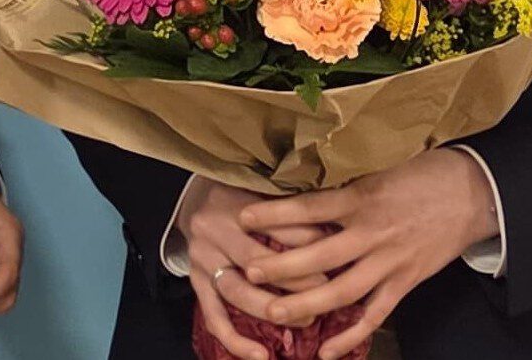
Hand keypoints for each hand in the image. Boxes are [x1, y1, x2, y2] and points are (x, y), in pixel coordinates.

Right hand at [178, 179, 331, 359]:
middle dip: (296, 282)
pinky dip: (235, 340)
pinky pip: (213, 315)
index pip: (278, 224)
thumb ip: (292, 206)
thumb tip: (335, 228)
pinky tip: (259, 355)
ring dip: (272, 309)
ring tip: (306, 321)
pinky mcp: (196, 282)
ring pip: (236, 291)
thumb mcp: (264, 189)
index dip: (311, 241)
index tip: (340, 255)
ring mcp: (202, 259)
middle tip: (327, 293)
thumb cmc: (239, 193)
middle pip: (257, 261)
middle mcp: (215, 230)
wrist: (191, 197)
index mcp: (235, 203)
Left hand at [236, 149, 499, 358]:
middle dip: (282, 267)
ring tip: (272, 311)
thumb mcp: (377, 166)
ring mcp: (391, 261)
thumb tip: (298, 181)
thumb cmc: (420, 172)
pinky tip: (327, 351)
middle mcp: (374, 232)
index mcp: (363, 198)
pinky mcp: (407, 281)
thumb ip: (342, 182)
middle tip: (248, 273)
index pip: (311, 207)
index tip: (242, 217)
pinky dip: (352, 335)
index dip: (276, 214)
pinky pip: (376, 314)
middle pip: (321, 255)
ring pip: (344, 290)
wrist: (473, 192)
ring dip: (307, 304)